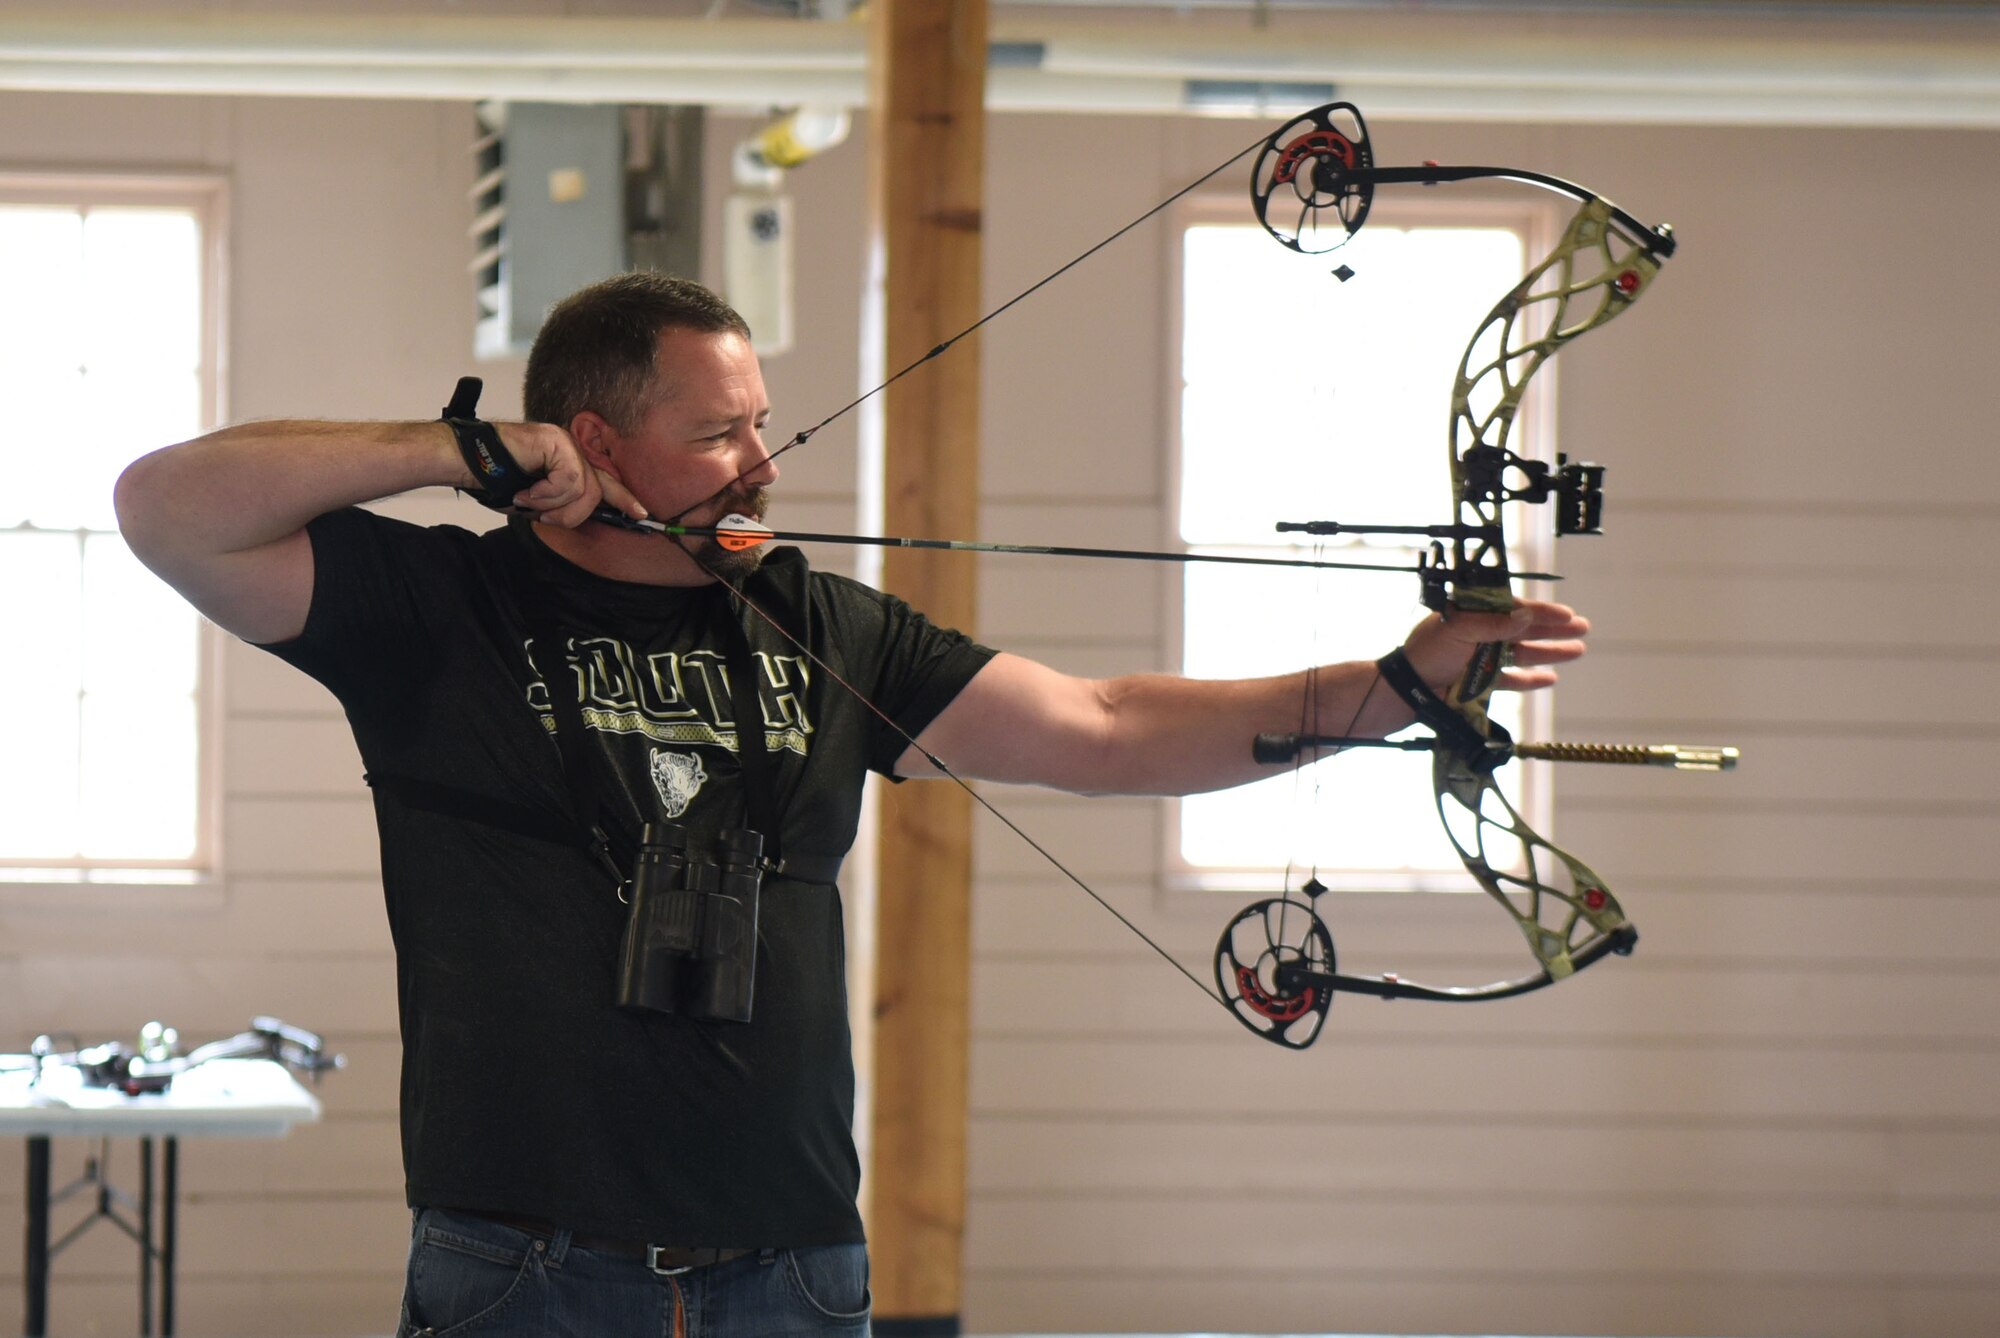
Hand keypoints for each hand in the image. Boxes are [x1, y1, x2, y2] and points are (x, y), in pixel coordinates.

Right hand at [488, 423, 647, 528]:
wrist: (467, 462)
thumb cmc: (498, 480)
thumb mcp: (538, 502)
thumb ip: (562, 505)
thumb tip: (583, 517)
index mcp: (570, 463)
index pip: (605, 482)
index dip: (624, 499)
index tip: (641, 514)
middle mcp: (572, 450)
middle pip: (596, 493)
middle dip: (570, 514)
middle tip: (542, 515)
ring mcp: (565, 442)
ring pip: (583, 490)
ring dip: (552, 505)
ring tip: (527, 499)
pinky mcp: (556, 440)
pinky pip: (568, 480)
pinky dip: (546, 493)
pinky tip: (526, 490)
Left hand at [1400, 598, 1589, 693]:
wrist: (1407, 688)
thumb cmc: (1427, 652)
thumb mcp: (1459, 630)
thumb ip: (1494, 624)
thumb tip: (1526, 615)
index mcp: (1473, 614)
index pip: (1514, 609)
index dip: (1541, 611)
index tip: (1566, 613)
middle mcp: (1481, 634)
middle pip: (1524, 630)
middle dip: (1554, 629)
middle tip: (1583, 627)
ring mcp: (1482, 659)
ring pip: (1523, 654)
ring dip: (1550, 652)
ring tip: (1577, 650)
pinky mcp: (1480, 683)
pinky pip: (1511, 679)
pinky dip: (1530, 679)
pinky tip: (1551, 678)